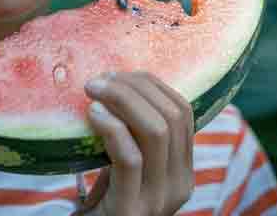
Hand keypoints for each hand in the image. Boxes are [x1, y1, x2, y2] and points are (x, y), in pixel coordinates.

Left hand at [77, 72, 194, 215]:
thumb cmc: (103, 207)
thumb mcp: (128, 171)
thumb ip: (134, 140)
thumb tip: (119, 87)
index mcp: (184, 172)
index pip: (184, 112)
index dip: (153, 85)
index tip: (120, 74)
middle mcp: (180, 185)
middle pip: (172, 115)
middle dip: (135, 87)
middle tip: (100, 79)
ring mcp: (159, 200)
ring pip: (156, 130)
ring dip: (122, 100)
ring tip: (93, 91)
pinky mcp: (132, 210)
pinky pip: (130, 157)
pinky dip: (111, 127)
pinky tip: (92, 114)